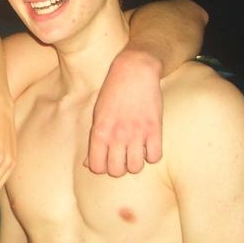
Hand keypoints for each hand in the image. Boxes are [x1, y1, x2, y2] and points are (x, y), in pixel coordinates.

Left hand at [87, 49, 162, 176]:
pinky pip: (155, 156)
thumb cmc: (113, 93)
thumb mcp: (98, 115)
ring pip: (136, 167)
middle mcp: (117, 135)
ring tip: (134, 153)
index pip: (97, 167)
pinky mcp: (155, 129)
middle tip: (120, 158)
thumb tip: (88, 164)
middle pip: (117, 171)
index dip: (101, 167)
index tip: (106, 161)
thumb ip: (95, 141)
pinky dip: (151, 155)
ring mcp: (137, 133)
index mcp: (100, 131)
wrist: (135, 71)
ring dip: (135, 163)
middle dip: (118, 168)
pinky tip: (147, 146)